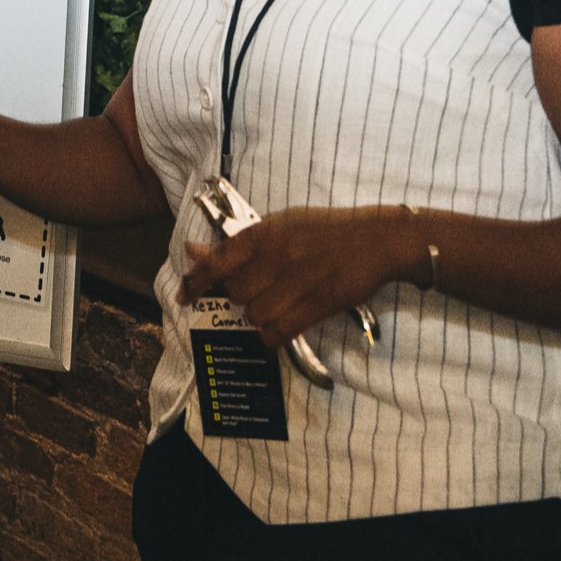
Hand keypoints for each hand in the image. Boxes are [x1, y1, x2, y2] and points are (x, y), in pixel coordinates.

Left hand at [180, 206, 418, 348]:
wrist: (374, 239)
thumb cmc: (323, 230)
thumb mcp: (279, 225)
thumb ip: (238, 243)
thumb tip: (194, 251)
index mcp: (263, 233)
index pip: (218, 261)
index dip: (196, 281)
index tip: (185, 296)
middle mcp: (276, 256)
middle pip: (236, 293)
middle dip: (240, 298)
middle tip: (257, 291)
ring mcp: (298, 282)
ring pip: (255, 314)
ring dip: (257, 316)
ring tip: (272, 305)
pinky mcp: (317, 304)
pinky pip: (279, 331)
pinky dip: (271, 336)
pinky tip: (276, 329)